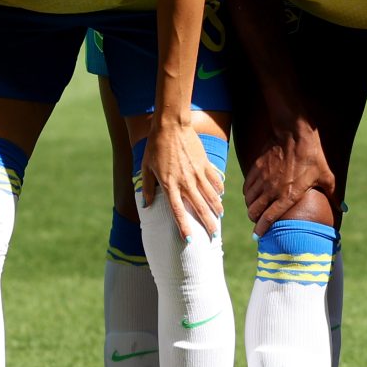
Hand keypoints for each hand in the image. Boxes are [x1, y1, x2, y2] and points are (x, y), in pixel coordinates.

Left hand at [143, 107, 226, 240]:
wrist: (172, 125)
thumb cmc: (155, 146)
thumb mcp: (146, 167)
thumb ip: (146, 188)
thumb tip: (146, 205)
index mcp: (169, 186)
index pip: (178, 212)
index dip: (183, 227)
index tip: (189, 240)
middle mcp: (185, 183)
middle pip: (199, 208)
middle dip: (207, 224)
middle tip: (213, 236)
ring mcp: (197, 173)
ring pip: (210, 196)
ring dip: (216, 209)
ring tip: (219, 217)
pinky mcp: (205, 164)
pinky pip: (215, 180)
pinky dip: (219, 189)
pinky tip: (220, 195)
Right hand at [243, 117, 334, 230]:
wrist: (295, 133)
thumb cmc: (313, 155)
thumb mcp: (326, 176)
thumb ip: (334, 195)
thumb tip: (343, 209)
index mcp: (287, 196)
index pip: (269, 218)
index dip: (261, 229)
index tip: (258, 236)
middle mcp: (271, 190)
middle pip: (254, 211)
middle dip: (254, 219)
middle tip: (257, 221)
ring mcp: (262, 179)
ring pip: (249, 200)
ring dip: (250, 207)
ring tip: (254, 209)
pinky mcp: (256, 168)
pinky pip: (247, 186)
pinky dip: (247, 192)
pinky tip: (251, 193)